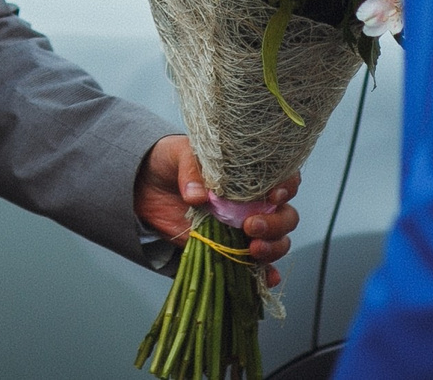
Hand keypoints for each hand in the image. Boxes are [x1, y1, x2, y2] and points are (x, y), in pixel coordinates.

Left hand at [133, 134, 297, 286]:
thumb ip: (190, 170)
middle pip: (286, 216)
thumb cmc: (169, 162)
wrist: (144, 187)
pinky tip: (267, 278)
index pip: (284, 179)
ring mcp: (243, 229)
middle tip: (251, 226)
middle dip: (277, 224)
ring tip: (253, 249)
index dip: (287, 187)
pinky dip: (265, 275)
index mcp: (249, 175)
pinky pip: (256, 267)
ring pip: (278, 242)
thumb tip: (198, 195)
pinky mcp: (229, 250)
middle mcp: (253, 203)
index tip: (273, 195)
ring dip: (273, 248)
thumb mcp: (178, 154)